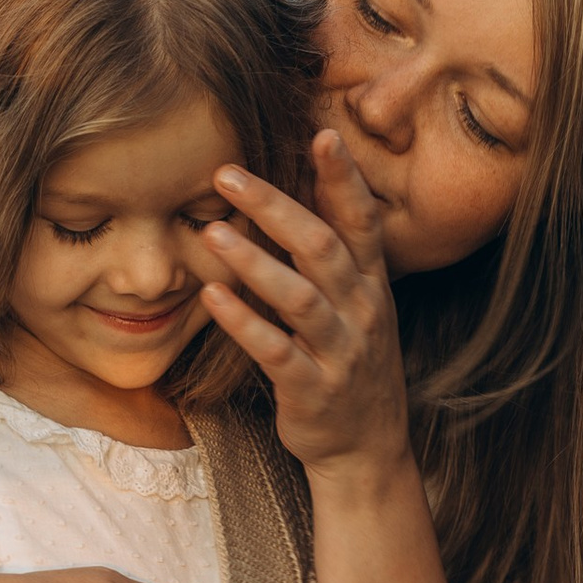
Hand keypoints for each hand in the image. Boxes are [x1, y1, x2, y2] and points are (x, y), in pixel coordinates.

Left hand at [197, 132, 413, 481]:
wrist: (366, 450)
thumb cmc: (349, 362)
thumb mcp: (357, 303)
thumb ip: (335, 251)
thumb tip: (305, 186)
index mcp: (371, 284)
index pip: (361, 220)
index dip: (344, 178)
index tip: (322, 133)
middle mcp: (362, 311)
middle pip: (322, 248)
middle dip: (276, 208)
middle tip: (227, 175)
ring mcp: (341, 352)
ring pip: (300, 299)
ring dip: (254, 263)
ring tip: (211, 233)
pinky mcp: (313, 390)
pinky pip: (277, 352)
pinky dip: (244, 324)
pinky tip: (212, 299)